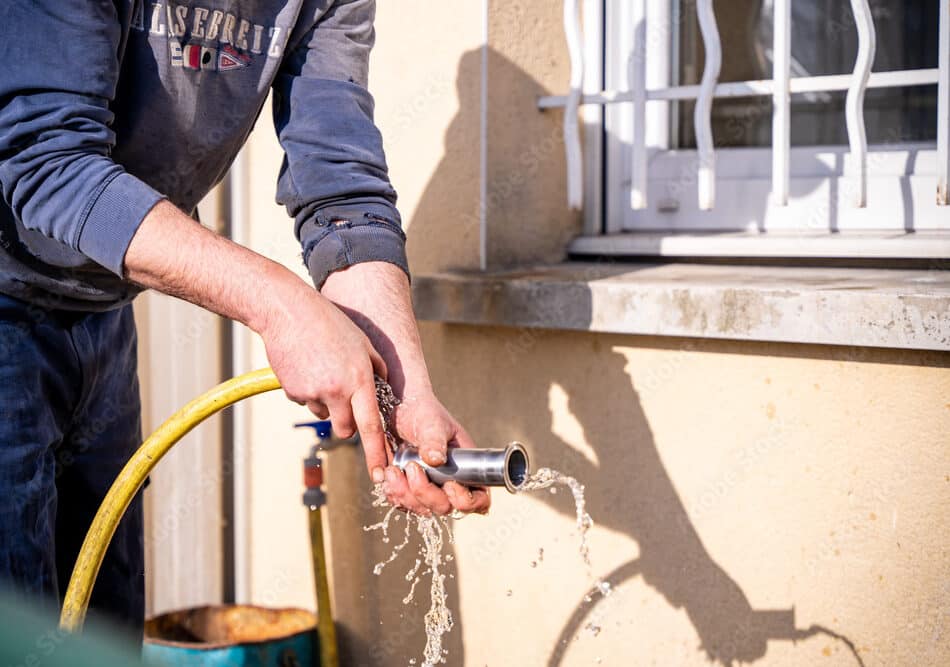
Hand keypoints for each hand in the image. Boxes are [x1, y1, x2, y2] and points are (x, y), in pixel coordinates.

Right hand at [259, 285, 390, 464]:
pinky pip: (305, 401)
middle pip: (346, 429)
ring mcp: (314, 393)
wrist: (288, 312)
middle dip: (347, 424)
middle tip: (344, 401)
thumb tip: (381, 392)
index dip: (377, 451)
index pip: (371, 425)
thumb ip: (376, 369)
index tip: (380, 472)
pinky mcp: (294, 392)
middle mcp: (338, 390)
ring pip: (324, 413)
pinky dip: (307, 390)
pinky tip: (306, 366)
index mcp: (360, 379)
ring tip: (322, 368)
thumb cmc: (329, 323)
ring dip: (326, 401)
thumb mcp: (362, 343)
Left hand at [376, 392, 490, 515]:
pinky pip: (402, 503)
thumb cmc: (425, 412)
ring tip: (393, 469)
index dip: (465, 501)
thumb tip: (436, 460)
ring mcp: (429, 488)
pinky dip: (393, 492)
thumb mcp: (432, 422)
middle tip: (411, 468)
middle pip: (445, 508)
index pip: (478, 499)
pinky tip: (388, 473)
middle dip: (425, 494)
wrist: (402, 408)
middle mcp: (450, 482)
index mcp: (466, 468)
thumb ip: (434, 440)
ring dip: (405, 494)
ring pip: (421, 509)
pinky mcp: (408, 489)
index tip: (448, 484)